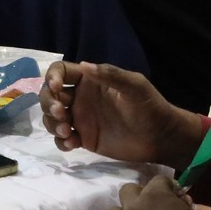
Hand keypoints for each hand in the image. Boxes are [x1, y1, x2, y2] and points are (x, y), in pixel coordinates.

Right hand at [39, 61, 203, 167]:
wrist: (161, 137)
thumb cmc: (149, 106)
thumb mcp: (134, 86)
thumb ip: (110, 75)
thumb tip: (84, 65)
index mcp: (90, 80)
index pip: (61, 72)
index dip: (52, 77)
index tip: (56, 88)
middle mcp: (81, 98)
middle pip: (50, 96)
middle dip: (49, 103)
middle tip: (62, 114)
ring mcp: (81, 119)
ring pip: (51, 118)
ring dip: (52, 123)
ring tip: (67, 133)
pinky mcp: (84, 139)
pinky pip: (62, 140)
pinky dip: (60, 142)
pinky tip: (72, 144)